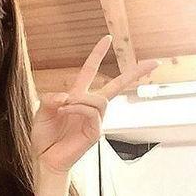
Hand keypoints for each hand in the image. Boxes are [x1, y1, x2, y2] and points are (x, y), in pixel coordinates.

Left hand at [31, 34, 160, 175]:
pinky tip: (66, 110)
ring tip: (64, 106)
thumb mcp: (41, 111)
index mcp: (77, 96)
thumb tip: (68, 95)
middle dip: (135, 73)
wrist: (44, 158)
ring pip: (101, 100)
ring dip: (81, 99)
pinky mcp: (95, 133)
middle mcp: (89, 106)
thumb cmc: (43, 135)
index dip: (97, 54)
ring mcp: (94, 120)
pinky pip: (93, 113)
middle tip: (154, 62)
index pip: (90, 71)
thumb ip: (51, 99)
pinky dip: (78, 108)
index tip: (107, 38)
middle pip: (116, 86)